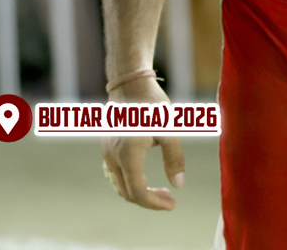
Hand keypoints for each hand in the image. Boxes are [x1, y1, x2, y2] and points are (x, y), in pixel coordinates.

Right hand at [100, 78, 184, 210]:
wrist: (131, 83)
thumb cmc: (152, 104)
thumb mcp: (169, 129)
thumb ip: (174, 158)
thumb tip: (179, 185)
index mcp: (128, 154)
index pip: (137, 192)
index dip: (154, 203)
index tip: (172, 204)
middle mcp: (113, 157)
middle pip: (127, 192)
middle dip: (149, 199)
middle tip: (169, 198)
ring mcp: (107, 153)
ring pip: (120, 185)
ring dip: (138, 192)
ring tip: (160, 190)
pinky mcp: (107, 148)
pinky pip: (116, 174)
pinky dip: (130, 182)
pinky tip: (145, 177)